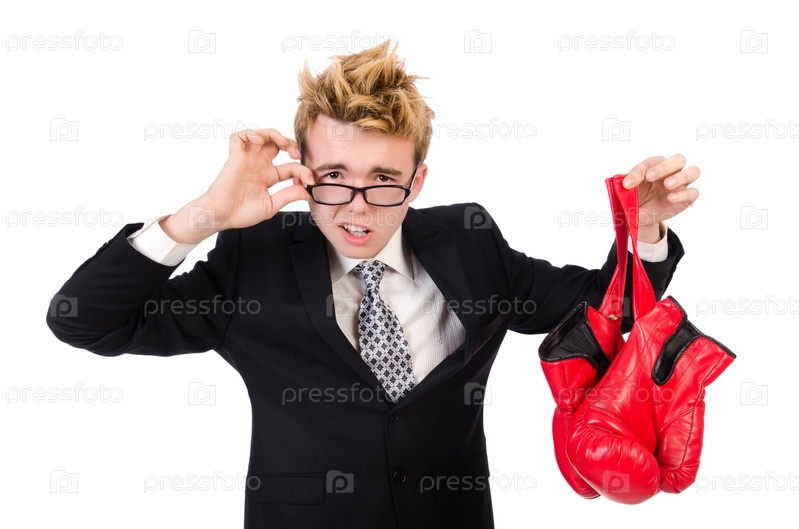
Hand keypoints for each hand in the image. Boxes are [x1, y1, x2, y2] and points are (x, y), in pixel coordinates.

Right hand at [161, 129, 313, 243]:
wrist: (221, 216)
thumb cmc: (242, 213)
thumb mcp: (272, 205)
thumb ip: (289, 196)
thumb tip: (308, 192)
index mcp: (269, 176)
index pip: (291, 167)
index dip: (303, 171)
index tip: (310, 180)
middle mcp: (260, 165)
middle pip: (278, 144)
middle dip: (291, 144)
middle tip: (297, 153)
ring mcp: (248, 159)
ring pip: (262, 136)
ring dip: (275, 135)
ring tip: (283, 143)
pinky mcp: (235, 157)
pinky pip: (240, 137)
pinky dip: (251, 134)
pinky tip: (260, 142)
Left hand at [622, 154, 698, 242]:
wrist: (641, 215)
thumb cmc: (636, 197)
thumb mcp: (629, 193)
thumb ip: (629, 186)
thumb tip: (626, 184)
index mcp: (656, 166)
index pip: (651, 162)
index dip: (639, 171)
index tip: (628, 183)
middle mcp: (672, 171)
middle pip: (679, 159)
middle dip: (665, 166)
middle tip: (650, 177)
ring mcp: (682, 184)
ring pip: (693, 171)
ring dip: (681, 176)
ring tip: (667, 185)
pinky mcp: (688, 198)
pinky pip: (694, 192)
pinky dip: (684, 194)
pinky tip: (671, 198)